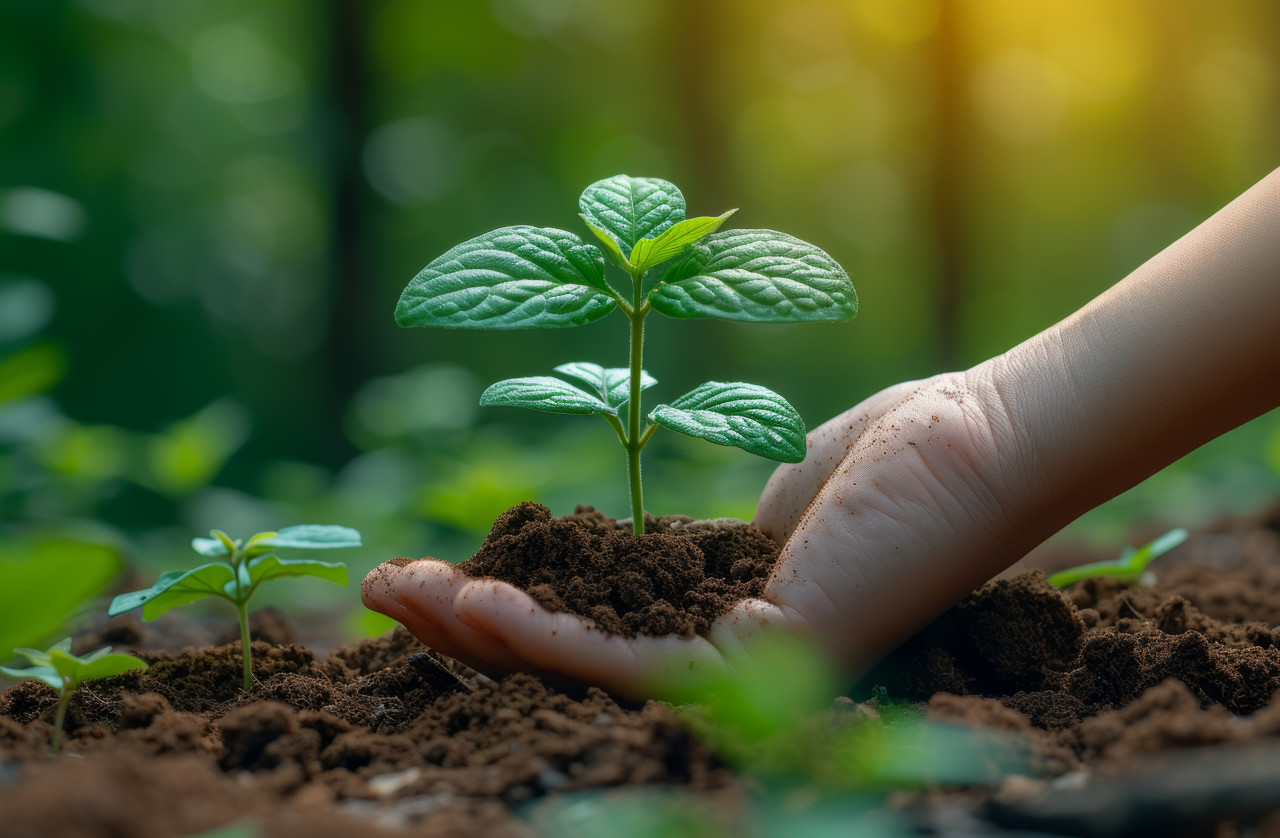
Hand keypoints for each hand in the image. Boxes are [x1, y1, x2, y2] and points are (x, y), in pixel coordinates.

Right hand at [362, 370, 1035, 698]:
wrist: (983, 442)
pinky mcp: (763, 661)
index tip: (438, 570)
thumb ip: (728, 537)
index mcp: (732, 622)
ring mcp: (747, 675)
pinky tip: (477, 605)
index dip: (511, 607)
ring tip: (399, 599)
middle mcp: (732, 665)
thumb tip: (690, 545)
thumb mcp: (783, 497)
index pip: (597, 630)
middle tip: (379, 596)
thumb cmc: (899, 456)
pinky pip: (629, 665)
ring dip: (480, 639)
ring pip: (582, 675)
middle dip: (465, 633)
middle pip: (573, 663)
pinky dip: (545, 640)